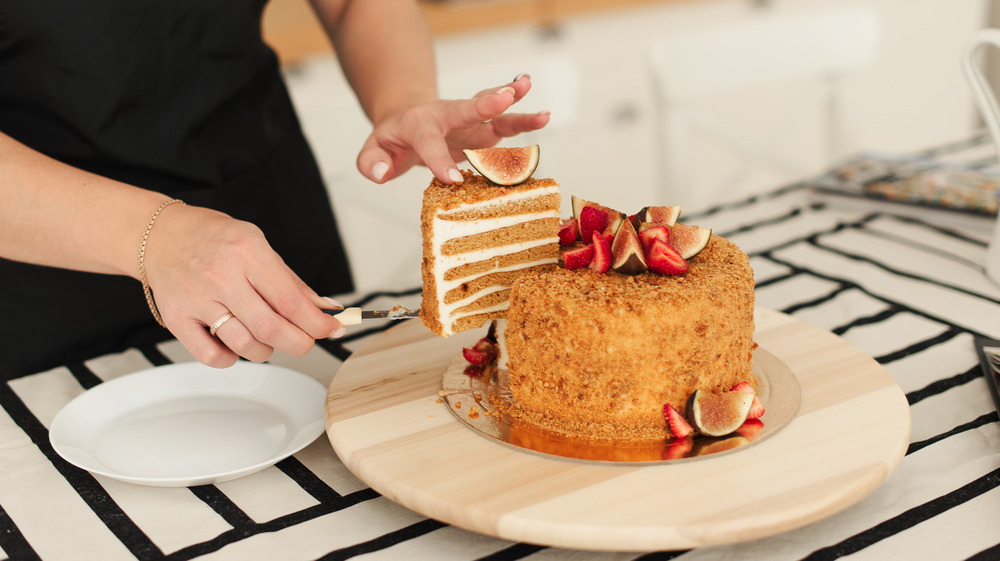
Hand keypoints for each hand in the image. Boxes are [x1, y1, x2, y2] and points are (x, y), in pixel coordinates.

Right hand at [142, 204, 343, 367]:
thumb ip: (292, 282)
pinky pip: (211, 356)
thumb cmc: (212, 238)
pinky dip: (231, 358)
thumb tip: (326, 309)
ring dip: (266, 351)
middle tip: (305, 342)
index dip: (317, 323)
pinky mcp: (176, 318)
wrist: (160, 234)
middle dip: (299, 343)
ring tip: (267, 338)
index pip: (290, 301)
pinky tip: (236, 344)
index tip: (331, 330)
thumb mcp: (258, 245)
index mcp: (247, 252)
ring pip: (244, 345)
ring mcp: (196, 299)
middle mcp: (220, 275)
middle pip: (271, 328)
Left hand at [357, 74, 549, 183]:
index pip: (429, 142)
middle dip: (485, 104)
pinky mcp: (483, 129)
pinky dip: (523, 119)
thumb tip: (381, 173)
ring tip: (535, 100)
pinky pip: (504, 123)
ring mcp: (467, 121)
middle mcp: (446, 117)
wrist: (409, 120)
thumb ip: (371, 163)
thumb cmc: (394, 140)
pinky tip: (542, 114)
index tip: (450, 179)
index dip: (438, 161)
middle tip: (504, 98)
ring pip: (491, 111)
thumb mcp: (373, 152)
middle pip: (466, 109)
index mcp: (417, 125)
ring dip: (514, 106)